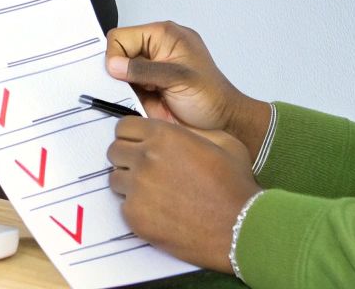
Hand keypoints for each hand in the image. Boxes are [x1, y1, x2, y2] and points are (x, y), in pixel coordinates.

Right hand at [105, 21, 269, 146]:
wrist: (222, 124)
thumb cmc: (211, 97)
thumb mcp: (178, 78)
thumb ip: (144, 70)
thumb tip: (114, 65)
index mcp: (164, 36)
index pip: (121, 37)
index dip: (115, 55)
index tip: (118, 74)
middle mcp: (155, 51)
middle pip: (118, 55)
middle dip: (119, 74)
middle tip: (131, 88)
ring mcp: (150, 72)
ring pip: (119, 75)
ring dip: (124, 89)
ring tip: (142, 99)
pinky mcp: (147, 90)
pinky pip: (125, 92)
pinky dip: (127, 100)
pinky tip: (143, 106)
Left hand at [108, 117, 261, 272]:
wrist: (240, 227)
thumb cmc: (234, 187)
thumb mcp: (222, 141)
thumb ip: (191, 130)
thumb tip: (174, 128)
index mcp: (164, 136)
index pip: (124, 126)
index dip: (133, 135)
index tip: (139, 144)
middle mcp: (146, 158)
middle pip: (115, 151)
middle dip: (128, 157)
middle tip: (146, 169)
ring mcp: (138, 188)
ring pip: (116, 179)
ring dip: (130, 183)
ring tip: (155, 192)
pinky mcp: (135, 216)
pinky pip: (123, 205)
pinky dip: (137, 208)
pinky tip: (159, 210)